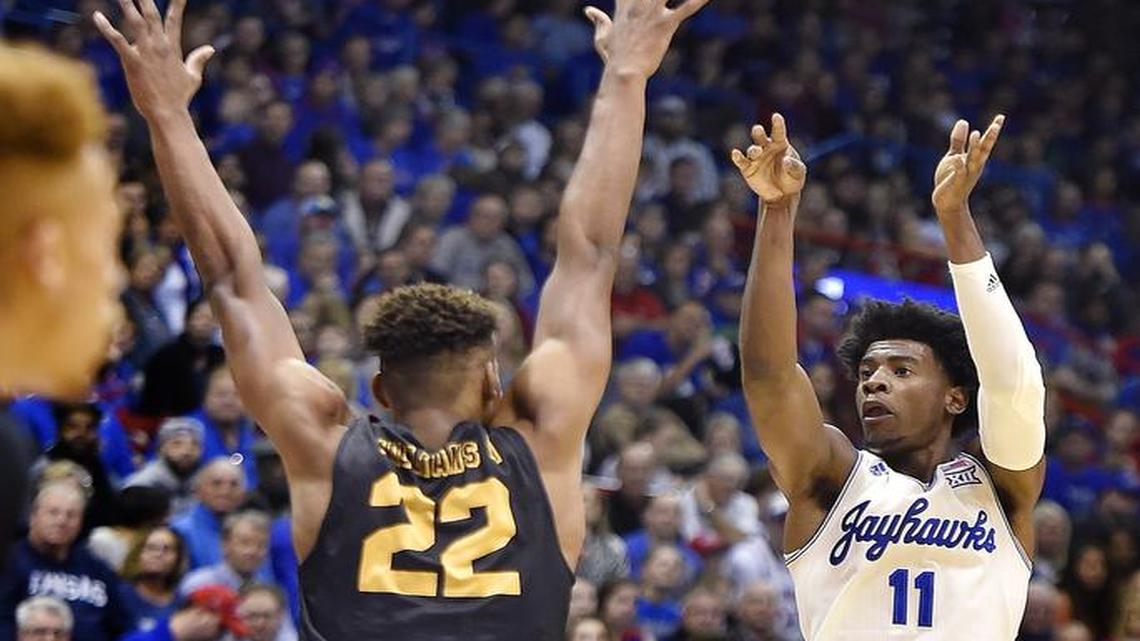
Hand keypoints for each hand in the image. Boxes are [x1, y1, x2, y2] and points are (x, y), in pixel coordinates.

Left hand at [94, 0, 214, 121]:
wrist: (168, 113)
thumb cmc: (179, 97)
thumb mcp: (193, 77)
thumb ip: (199, 60)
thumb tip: (210, 48)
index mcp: (172, 47)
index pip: (174, 19)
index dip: (176, 3)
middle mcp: (159, 45)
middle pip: (151, 13)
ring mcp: (146, 52)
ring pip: (135, 21)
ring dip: (127, 3)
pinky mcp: (132, 61)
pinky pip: (117, 40)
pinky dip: (107, 28)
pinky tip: (97, 16)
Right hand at [584, 0, 709, 77]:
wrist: (623, 72)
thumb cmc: (614, 57)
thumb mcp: (602, 37)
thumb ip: (598, 20)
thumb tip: (589, 10)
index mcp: (625, 5)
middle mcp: (639, 4)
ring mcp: (653, 13)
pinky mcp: (666, 25)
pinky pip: (686, 8)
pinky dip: (698, 0)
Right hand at [731, 113, 805, 204]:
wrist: (782, 194)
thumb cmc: (792, 178)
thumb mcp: (798, 173)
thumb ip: (794, 166)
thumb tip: (786, 161)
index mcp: (780, 143)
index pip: (778, 131)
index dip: (777, 123)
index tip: (776, 116)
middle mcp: (766, 147)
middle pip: (760, 136)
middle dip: (758, 132)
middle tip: (758, 130)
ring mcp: (756, 157)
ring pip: (752, 149)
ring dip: (754, 150)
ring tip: (757, 151)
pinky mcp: (748, 168)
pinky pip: (741, 161)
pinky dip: (737, 157)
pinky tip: (735, 153)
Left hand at [932, 115, 1003, 215]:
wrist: (947, 203)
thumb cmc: (951, 179)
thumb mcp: (954, 156)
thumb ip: (959, 140)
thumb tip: (964, 121)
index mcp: (975, 159)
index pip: (985, 142)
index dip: (993, 130)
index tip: (1001, 117)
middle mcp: (974, 166)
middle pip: (983, 149)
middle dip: (989, 138)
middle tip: (996, 125)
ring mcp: (967, 174)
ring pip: (972, 159)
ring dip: (975, 148)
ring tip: (976, 133)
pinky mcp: (956, 183)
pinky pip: (958, 173)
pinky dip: (958, 166)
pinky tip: (956, 159)